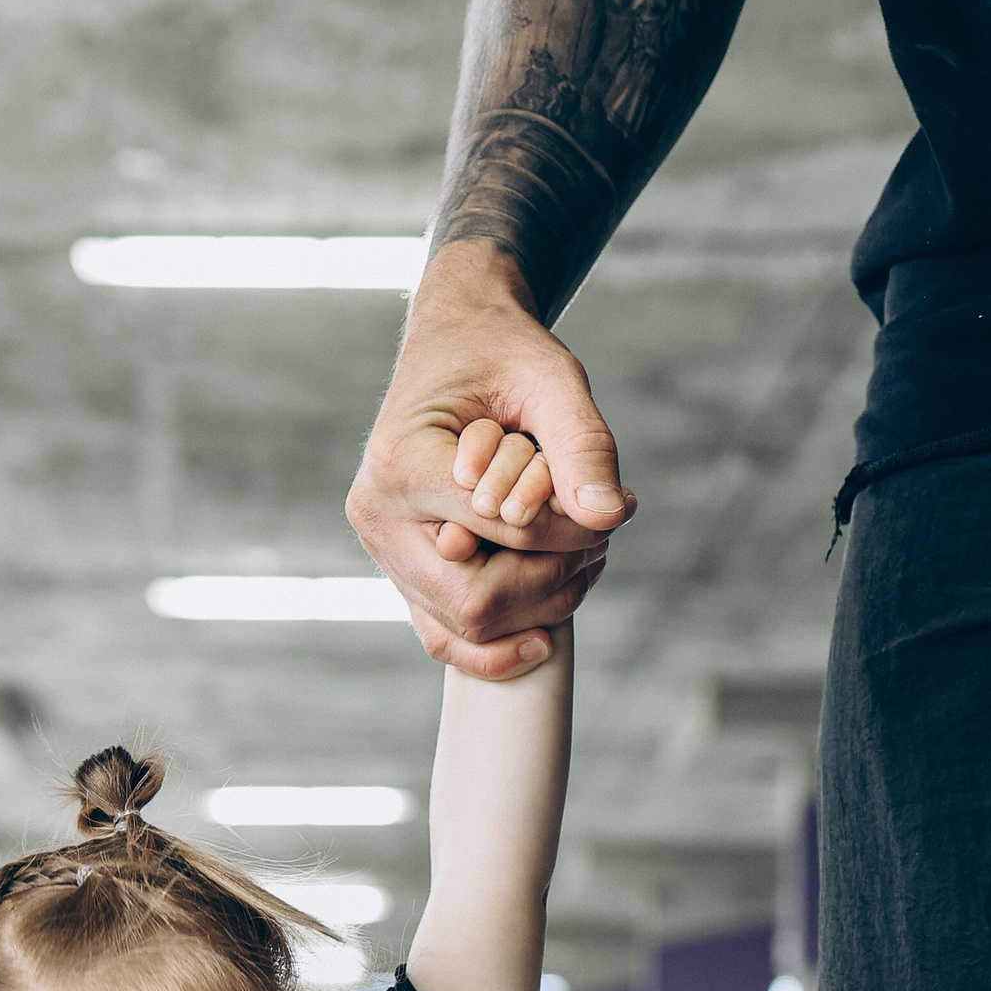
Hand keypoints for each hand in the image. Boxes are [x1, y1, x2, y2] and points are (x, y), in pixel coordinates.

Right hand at [347, 240, 632, 680]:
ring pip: (466, 628)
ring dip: (538, 606)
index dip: (566, 530)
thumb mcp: (551, 378)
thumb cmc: (501, 352)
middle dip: (550, 579)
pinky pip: (444, 639)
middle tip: (597, 542)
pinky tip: (545, 639)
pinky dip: (498, 648)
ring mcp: (384, 553)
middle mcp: (378, 518)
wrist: (455, 342)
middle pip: (475, 601)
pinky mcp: (403, 573)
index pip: (501, 531)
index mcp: (399, 465)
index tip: (602, 501)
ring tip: (582, 557)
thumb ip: (584, 444)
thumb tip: (612, 516)